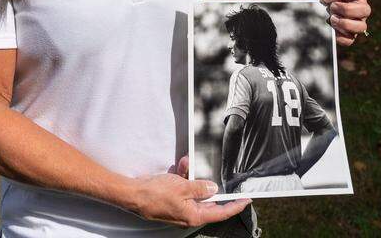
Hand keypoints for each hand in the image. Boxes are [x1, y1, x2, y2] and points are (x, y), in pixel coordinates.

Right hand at [132, 156, 250, 227]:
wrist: (134, 194)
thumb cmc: (155, 195)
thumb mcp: (182, 187)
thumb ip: (200, 188)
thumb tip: (213, 189)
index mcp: (194, 215)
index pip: (221, 212)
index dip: (235, 206)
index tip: (246, 200)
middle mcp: (189, 213)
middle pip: (206, 199)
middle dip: (206, 182)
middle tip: (204, 171)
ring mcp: (180, 207)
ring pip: (194, 190)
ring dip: (191, 177)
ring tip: (185, 165)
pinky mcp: (173, 200)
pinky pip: (183, 188)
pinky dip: (182, 178)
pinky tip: (178, 169)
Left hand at [320, 0, 370, 45]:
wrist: (325, 11)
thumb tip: (325, 0)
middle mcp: (363, 9)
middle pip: (364, 10)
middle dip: (344, 9)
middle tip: (331, 8)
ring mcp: (359, 23)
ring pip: (361, 27)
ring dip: (344, 23)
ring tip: (332, 19)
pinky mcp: (352, 35)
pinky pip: (350, 40)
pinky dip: (339, 37)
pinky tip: (332, 30)